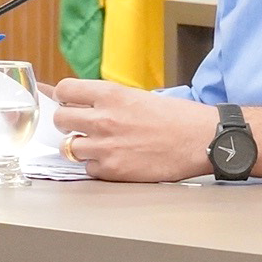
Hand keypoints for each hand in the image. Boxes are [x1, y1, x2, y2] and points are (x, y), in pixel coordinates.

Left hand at [50, 79, 215, 182]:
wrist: (201, 140)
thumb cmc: (177, 117)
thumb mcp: (138, 97)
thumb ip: (107, 100)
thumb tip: (78, 99)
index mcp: (110, 94)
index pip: (64, 90)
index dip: (63, 97)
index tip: (68, 101)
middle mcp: (103, 119)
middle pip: (60, 119)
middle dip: (66, 123)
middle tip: (79, 126)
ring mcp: (105, 146)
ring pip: (68, 147)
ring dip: (79, 146)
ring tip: (98, 145)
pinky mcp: (113, 170)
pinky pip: (88, 168)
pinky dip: (96, 166)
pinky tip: (113, 160)